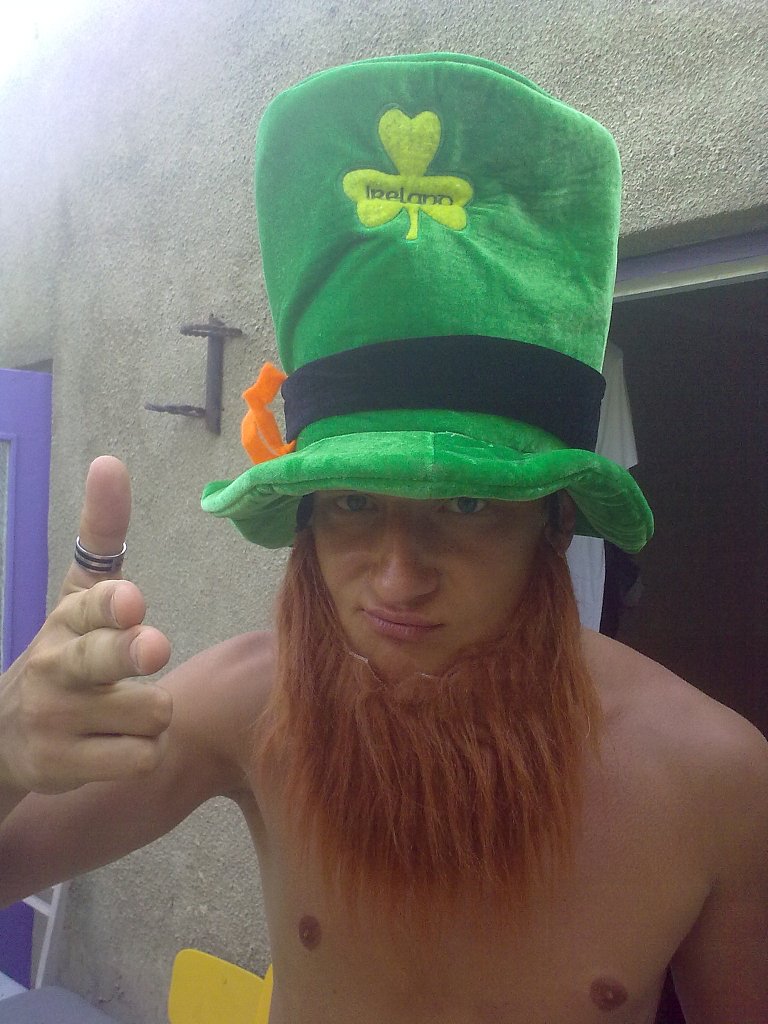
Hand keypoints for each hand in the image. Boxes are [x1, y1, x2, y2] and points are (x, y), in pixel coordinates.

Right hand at [0, 457, 171, 794]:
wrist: (1, 739)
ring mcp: (57, 718)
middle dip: (131, 650)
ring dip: (153, 714)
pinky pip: (143, 757)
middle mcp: (57, 664)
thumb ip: (100, 535)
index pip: (92, 602)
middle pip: (104, 655)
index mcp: (66, 618)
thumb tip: (110, 462)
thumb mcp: (76, 597)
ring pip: (151, 711)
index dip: (112, 603)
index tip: (130, 600)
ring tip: (126, 713)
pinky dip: (144, 752)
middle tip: (151, 646)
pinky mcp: (63, 765)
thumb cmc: (61, 658)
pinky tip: (118, 746)